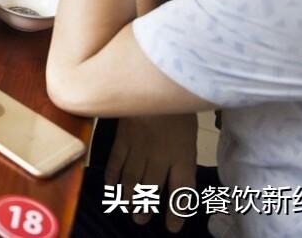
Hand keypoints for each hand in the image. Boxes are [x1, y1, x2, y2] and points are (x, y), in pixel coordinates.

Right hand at [106, 114, 198, 231]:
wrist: (154, 79)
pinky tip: (110, 185)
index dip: (176, 211)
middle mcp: (160, 157)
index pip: (181, 191)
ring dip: (128, 195)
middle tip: (140, 219)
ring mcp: (139, 148)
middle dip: (145, 205)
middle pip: (151, 187)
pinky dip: (112, 174)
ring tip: (125, 207)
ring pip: (131, 178)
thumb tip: (183, 166)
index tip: (171, 227)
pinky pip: (116, 160)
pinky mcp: (122, 137)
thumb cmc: (179, 103)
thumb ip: (184, 150)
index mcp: (182, 156)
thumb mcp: (192, 129)